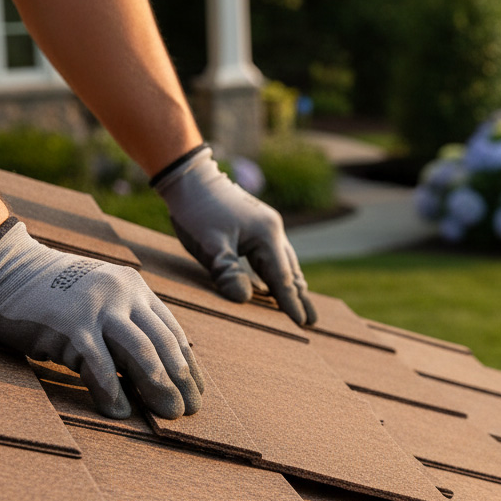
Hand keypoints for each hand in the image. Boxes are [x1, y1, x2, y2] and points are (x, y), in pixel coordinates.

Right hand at [0, 219, 203, 418]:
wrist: (7, 270)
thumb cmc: (57, 295)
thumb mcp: (103, 299)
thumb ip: (129, 325)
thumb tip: (157, 373)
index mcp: (136, 290)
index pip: (174, 333)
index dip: (189, 366)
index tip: (197, 391)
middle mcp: (123, 295)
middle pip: (164, 345)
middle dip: (181, 381)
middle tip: (189, 411)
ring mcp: (97, 309)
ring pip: (141, 354)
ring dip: (158, 388)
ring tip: (167, 414)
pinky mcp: (70, 326)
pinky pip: (99, 366)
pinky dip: (113, 392)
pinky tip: (120, 412)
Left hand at [154, 146, 315, 326]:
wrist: (189, 176)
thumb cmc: (196, 211)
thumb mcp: (208, 244)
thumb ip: (226, 272)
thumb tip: (244, 299)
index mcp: (267, 235)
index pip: (282, 277)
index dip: (291, 302)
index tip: (302, 323)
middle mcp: (273, 230)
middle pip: (290, 270)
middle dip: (300, 296)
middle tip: (312, 321)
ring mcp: (267, 226)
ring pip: (284, 261)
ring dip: (292, 284)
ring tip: (301, 302)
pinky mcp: (257, 225)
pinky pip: (273, 255)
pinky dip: (279, 272)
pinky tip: (275, 282)